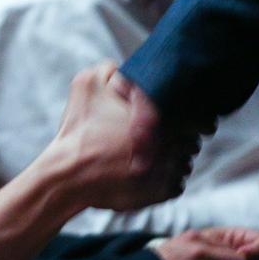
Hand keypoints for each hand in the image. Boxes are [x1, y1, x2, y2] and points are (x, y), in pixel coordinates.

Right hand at [52, 63, 183, 210]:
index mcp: (160, 117)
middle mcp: (171, 143)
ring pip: (183, 162)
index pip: (189, 113)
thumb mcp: (86, 86)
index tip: (161, 119)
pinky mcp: (163, 193)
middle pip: (190, 139)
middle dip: (175, 139)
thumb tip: (122, 66)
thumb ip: (109, 69)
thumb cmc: (79, 131)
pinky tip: (144, 174)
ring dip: (171, 160)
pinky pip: (175, 184)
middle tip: (152, 139)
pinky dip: (164, 180)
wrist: (69, 174)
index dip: (176, 114)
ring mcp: (169, 171)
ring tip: (146, 158)